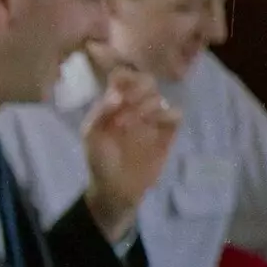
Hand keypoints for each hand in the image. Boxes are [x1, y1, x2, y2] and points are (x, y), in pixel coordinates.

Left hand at [80, 53, 181, 239]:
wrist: (116, 189)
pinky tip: (154, 127)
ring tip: (130, 125)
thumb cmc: (100, 162)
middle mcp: (135, 107)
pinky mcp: (167, 134)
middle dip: (137, 88)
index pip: (124, 76)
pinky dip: (168, 115)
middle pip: (146, 81)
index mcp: (115, 104)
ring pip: (160, 96)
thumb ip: (100, 112)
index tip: (119, 91)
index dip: (125, 77)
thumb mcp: (91, 136)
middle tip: (126, 105)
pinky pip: (175, 114)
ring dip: (146, 106)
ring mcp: (152, 120)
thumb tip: (117, 94)